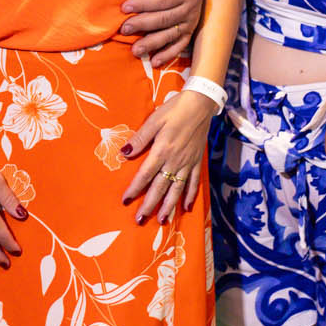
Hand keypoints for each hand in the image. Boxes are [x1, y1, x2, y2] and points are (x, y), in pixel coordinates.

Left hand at [118, 89, 213, 224]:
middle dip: (150, 205)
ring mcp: (187, 163)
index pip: (145, 174)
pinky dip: (190, 196)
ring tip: (162, 221)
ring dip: (169, 206)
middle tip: (140, 220)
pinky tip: (186, 208)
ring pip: (177, 190)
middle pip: (160, 187)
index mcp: (162, 150)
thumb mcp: (154, 120)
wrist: (200, 104)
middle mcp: (175, 161)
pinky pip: (193, 183)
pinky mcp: (197, 162)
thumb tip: (124, 153)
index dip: (135, 189)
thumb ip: (140, 138)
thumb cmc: (174, 110)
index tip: (126, 201)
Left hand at [121, 0, 207, 67]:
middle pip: (164, 19)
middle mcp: (190, 6)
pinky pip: (180, 45)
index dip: (143, 4)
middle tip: (123, 29)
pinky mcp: (190, 29)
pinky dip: (168, 54)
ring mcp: (191, 20)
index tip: (124, 7)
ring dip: (152, 44)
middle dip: (143, 24)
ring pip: (171, 35)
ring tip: (135, 50)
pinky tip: (154, 62)